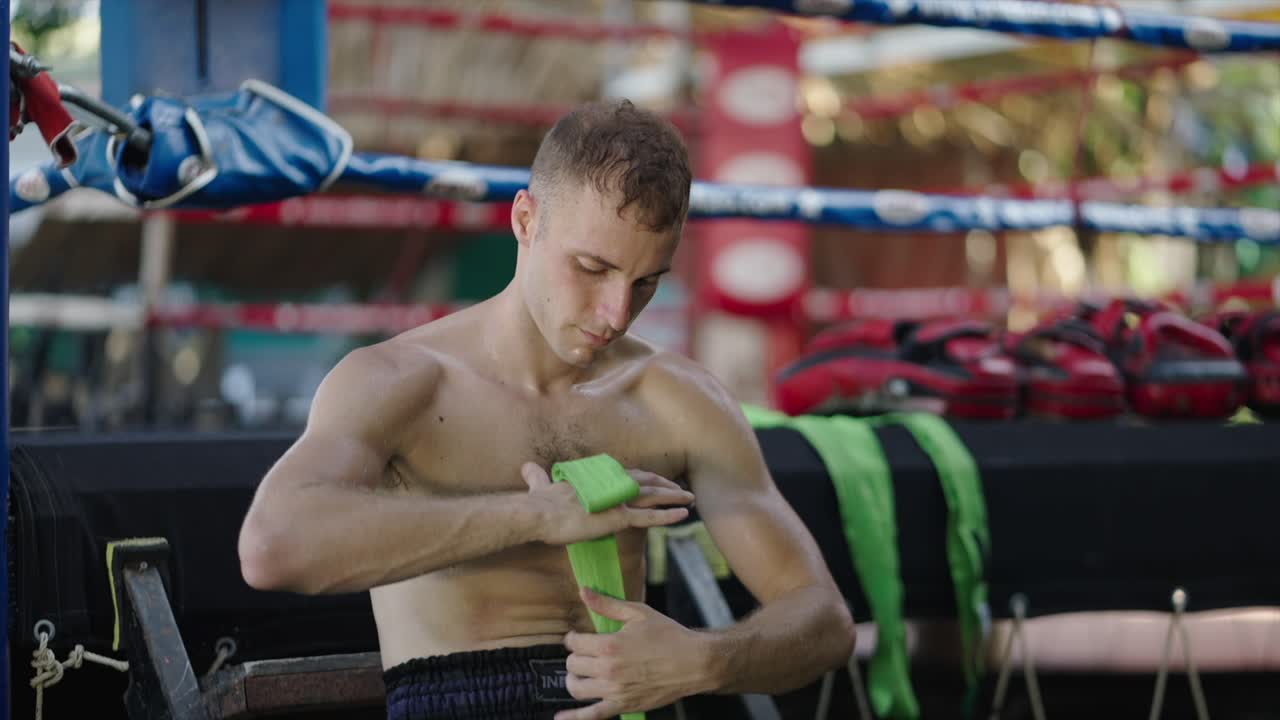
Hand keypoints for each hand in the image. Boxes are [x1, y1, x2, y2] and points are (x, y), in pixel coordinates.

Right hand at [522, 463, 692, 545]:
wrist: (538, 513)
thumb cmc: (539, 503)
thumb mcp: (540, 485)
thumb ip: (537, 476)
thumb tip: (525, 467)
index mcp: (598, 478)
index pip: (628, 474)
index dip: (645, 477)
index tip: (658, 481)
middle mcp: (611, 484)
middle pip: (646, 481)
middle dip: (666, 485)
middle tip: (682, 489)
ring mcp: (616, 500)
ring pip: (653, 495)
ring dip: (673, 496)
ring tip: (690, 498)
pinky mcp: (618, 517)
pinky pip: (649, 516)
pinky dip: (668, 515)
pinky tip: (683, 515)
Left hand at [556, 588, 710, 719]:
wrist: (694, 662)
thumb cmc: (668, 635)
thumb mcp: (638, 613)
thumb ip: (607, 604)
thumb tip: (584, 591)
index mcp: (609, 645)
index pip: (574, 642)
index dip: (574, 637)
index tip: (579, 637)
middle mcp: (608, 669)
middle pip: (573, 664)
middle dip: (575, 656)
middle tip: (585, 653)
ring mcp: (614, 690)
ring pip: (576, 688)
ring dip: (573, 679)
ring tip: (579, 674)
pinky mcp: (623, 705)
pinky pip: (592, 716)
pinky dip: (574, 718)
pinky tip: (560, 718)